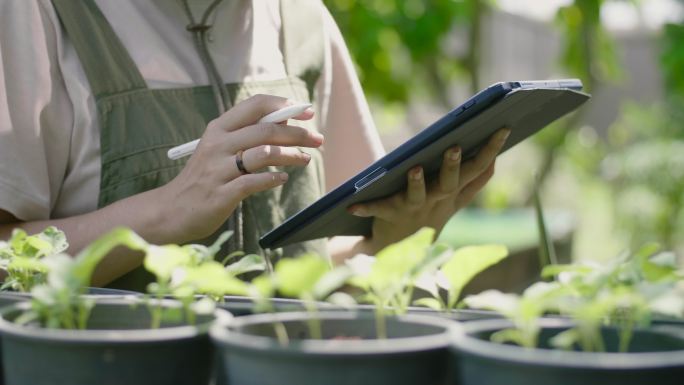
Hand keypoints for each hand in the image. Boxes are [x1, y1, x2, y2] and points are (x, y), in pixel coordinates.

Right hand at [158, 94, 323, 242]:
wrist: (171, 210)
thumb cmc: (204, 178)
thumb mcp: (219, 150)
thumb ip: (247, 135)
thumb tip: (286, 122)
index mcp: (218, 129)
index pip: (255, 105)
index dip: (284, 105)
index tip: (306, 111)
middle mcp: (217, 145)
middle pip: (266, 130)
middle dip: (298, 134)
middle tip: (318, 139)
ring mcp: (218, 170)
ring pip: (264, 153)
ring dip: (291, 155)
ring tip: (305, 159)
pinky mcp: (221, 194)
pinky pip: (254, 181)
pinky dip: (273, 178)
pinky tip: (282, 178)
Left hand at [348, 128, 509, 251]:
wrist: (399, 249)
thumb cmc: (428, 214)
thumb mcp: (454, 200)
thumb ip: (473, 182)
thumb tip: (495, 159)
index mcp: (454, 194)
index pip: (477, 171)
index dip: (491, 151)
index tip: (504, 129)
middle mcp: (437, 203)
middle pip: (449, 184)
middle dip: (453, 166)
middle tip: (455, 146)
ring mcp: (414, 211)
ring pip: (418, 196)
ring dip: (417, 183)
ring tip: (415, 168)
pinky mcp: (390, 217)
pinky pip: (377, 210)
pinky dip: (365, 207)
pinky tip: (352, 203)